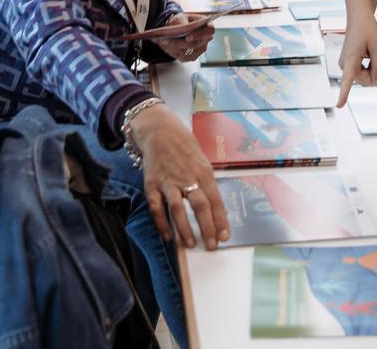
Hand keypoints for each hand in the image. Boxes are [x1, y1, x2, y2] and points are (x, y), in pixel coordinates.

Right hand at [131, 104, 230, 249]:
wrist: (159, 130)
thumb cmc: (184, 146)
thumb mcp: (202, 160)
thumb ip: (207, 182)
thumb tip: (216, 208)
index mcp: (204, 171)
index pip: (215, 200)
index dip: (221, 220)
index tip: (225, 236)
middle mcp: (187, 177)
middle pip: (200, 206)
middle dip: (207, 228)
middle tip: (212, 246)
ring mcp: (168, 181)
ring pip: (177, 209)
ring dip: (185, 229)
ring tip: (191, 244)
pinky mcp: (151, 184)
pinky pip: (156, 207)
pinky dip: (161, 223)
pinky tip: (167, 236)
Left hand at [154, 13, 213, 61]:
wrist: (178, 28)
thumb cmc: (181, 21)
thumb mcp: (181, 17)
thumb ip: (183, 23)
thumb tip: (181, 29)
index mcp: (207, 26)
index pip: (209, 31)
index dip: (200, 34)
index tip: (188, 37)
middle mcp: (206, 39)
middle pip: (195, 45)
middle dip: (179, 43)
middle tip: (166, 40)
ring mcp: (200, 49)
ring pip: (187, 53)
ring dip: (173, 48)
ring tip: (162, 42)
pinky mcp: (193, 56)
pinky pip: (183, 57)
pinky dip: (173, 52)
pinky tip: (166, 47)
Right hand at [335, 11, 376, 106]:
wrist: (359, 17)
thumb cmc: (368, 29)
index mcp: (351, 59)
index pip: (347, 80)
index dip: (344, 94)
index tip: (339, 106)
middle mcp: (345, 64)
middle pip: (363, 80)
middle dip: (375, 76)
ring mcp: (346, 63)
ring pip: (363, 77)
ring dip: (373, 71)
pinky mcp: (349, 62)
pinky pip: (361, 71)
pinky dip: (370, 68)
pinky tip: (376, 60)